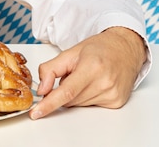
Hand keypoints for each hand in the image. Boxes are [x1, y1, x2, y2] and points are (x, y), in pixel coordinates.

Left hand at [29, 27, 146, 118]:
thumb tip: (41, 90)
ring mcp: (112, 95)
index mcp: (91, 67)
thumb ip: (50, 69)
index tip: (36, 112)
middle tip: (71, 74)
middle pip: (70, 99)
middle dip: (63, 90)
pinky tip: (94, 83)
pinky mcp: (116, 103)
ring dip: (75, 94)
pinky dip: (86, 96)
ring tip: (86, 76)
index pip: (66, 91)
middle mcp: (104, 83)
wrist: (124, 49)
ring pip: (79, 104)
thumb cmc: (98, 48)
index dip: (49, 103)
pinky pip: (91, 105)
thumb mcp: (70, 52)